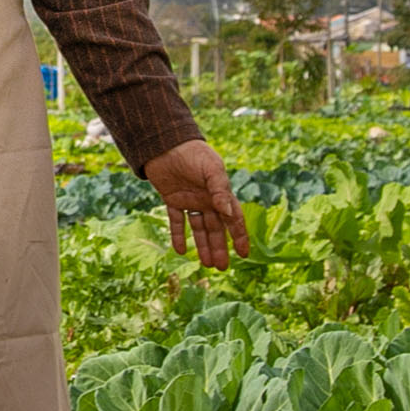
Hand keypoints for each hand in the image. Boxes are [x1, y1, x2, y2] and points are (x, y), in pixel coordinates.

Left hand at [141, 139, 248, 269]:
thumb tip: (228, 213)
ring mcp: (189, 200)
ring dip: (202, 245)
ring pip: (199, 228)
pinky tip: (180, 251)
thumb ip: (219, 190)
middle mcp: (206, 199)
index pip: (233, 218)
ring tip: (206, 265)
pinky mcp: (171, 199)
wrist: (165, 142)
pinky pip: (176, 220)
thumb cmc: (193, 153)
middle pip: (216, 228)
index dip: (239, 236)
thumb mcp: (210, 169)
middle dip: (219, 247)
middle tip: (221, 268)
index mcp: (220, 193)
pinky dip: (178, 235)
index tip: (244, 254)